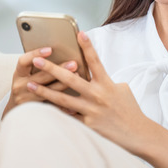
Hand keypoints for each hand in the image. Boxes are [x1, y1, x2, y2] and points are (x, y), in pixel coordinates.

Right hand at [2, 47, 78, 116]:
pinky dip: (63, 101)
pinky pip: (52, 105)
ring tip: (77, 76)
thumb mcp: (26, 75)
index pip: (23, 61)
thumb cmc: (26, 87)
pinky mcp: (34, 109)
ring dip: (64, 83)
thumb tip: (56, 52)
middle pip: (40, 77)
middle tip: (73, 63)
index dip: (36, 54)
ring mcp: (25, 99)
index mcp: (18, 74)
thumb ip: (38, 66)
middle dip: (58, 69)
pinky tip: (75, 97)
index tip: (50, 49)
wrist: (17, 110)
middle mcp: (19, 86)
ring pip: (48, 91)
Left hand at [25, 31, 152, 153]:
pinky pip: (67, 118)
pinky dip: (54, 113)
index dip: (87, 46)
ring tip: (30, 84)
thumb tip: (95, 75)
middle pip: (70, 79)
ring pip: (62, 99)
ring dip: (44, 91)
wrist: (138, 134)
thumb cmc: (130, 111)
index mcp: (107, 83)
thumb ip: (107, 81)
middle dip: (52, 68)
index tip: (79, 33)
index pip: (95, 61)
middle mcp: (97, 95)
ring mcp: (91, 111)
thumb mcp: (122, 90)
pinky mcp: (87, 125)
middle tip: (37, 59)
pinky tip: (39, 109)